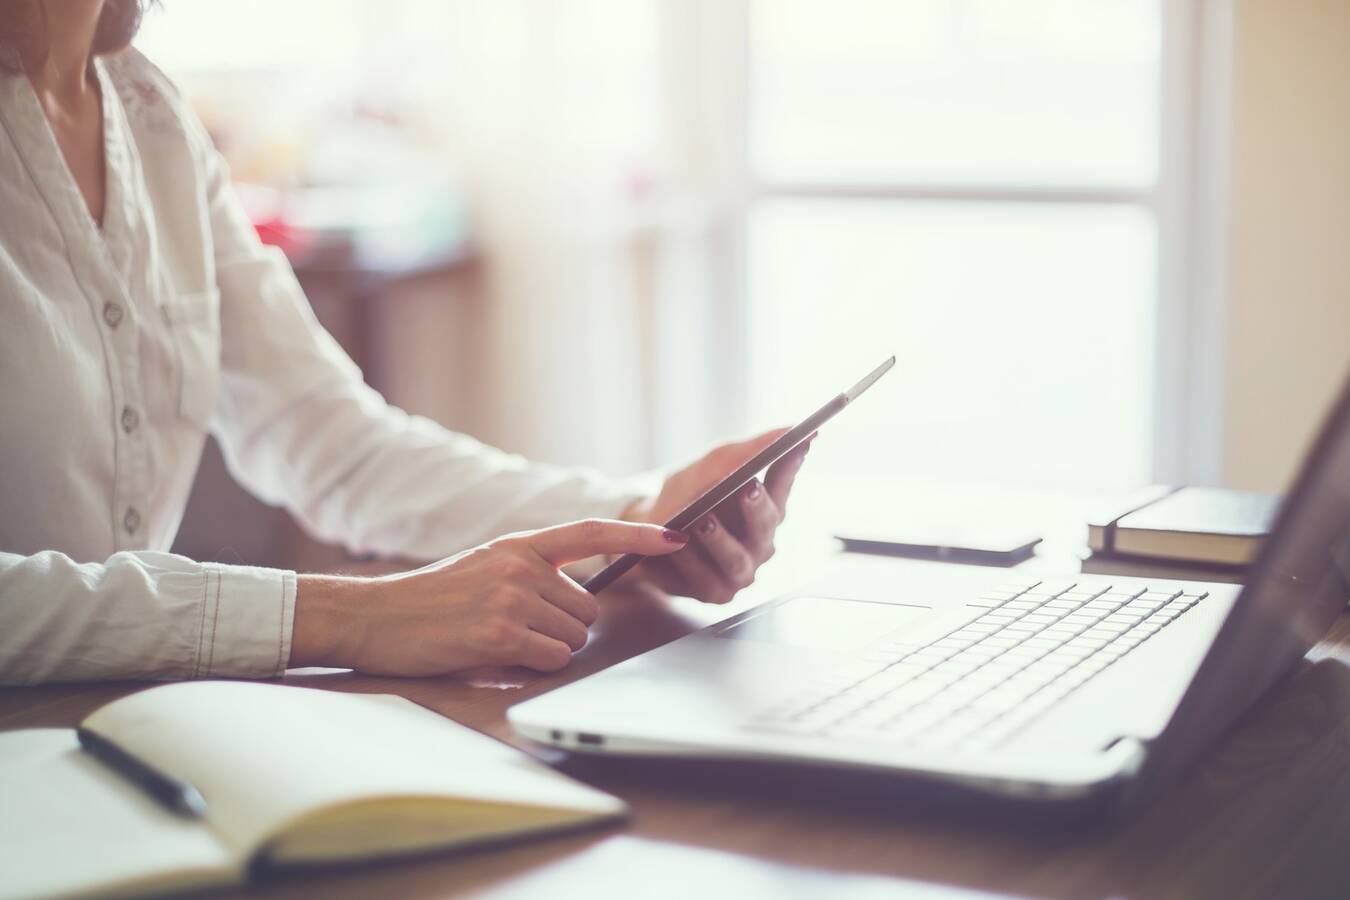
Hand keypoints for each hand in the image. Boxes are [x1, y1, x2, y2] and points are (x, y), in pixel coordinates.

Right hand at [290, 519, 688, 674]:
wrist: (375, 617)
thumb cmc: (433, 600)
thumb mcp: (487, 566)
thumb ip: (534, 573)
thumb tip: (584, 601)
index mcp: (521, 544)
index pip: (593, 531)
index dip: (638, 534)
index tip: (676, 536)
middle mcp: (521, 565)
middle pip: (588, 609)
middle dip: (565, 628)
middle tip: (518, 629)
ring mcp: (512, 597)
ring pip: (573, 638)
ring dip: (547, 650)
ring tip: (500, 640)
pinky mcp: (500, 634)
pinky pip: (551, 659)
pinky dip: (532, 666)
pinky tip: (495, 655)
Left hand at [622, 428, 811, 603]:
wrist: (644, 531)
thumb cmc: (684, 496)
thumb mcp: (708, 467)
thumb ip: (745, 451)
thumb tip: (788, 429)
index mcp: (764, 508)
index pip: (783, 484)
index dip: (792, 465)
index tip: (797, 444)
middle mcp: (759, 542)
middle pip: (765, 525)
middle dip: (756, 507)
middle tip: (747, 487)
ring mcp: (739, 571)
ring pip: (737, 559)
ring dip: (720, 539)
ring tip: (703, 520)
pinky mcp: (715, 592)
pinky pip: (705, 579)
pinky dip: (690, 561)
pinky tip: (677, 544)